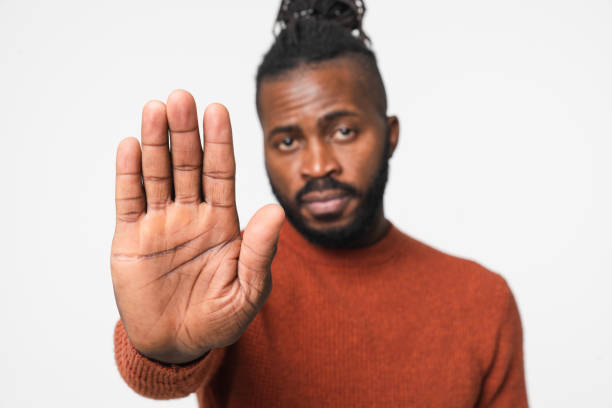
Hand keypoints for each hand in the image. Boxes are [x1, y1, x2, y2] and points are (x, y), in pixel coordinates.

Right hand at [111, 90, 283, 363]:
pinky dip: (128, 174)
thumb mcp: (248, 291)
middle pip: (188, 164)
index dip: (219, 142)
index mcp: (223, 221)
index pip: (222, 173)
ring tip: (155, 109)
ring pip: (158, 173)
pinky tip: (129, 145)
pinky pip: (129, 199)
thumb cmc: (218, 319)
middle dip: (185, 131)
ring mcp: (160, 223)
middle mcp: (192, 214)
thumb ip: (260, 252)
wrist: (177, 345)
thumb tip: (277, 211)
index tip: (218, 109)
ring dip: (155, 142)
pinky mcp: (131, 238)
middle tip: (182, 97)